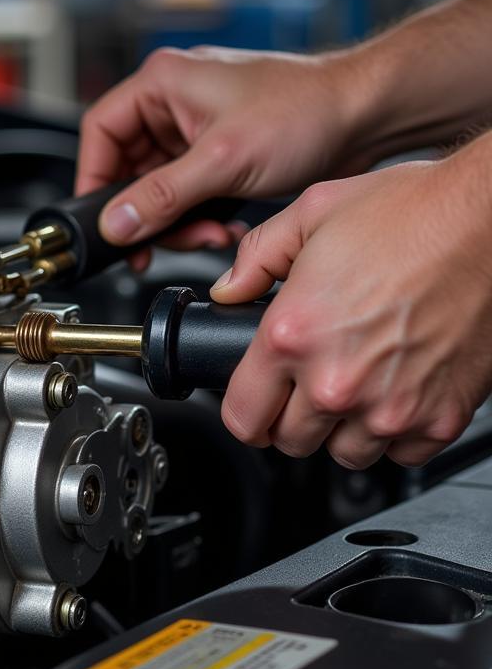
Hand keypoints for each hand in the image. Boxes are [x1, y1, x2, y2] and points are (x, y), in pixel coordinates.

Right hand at [76, 46, 374, 267]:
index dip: (95, 178)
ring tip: (209, 234)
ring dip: (177, 221)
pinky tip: (223, 225)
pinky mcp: (216, 154)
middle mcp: (173, 103)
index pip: (101, 132)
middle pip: (128, 169)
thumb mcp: (222, 160)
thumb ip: (162, 196)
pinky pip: (186, 194)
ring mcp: (195, 130)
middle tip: (160, 242)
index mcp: (163, 83)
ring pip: (158, 188)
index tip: (104, 219)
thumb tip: (116, 223)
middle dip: (148, 213)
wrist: (365, 115)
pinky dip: (198, 217)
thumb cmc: (306, 110)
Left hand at [212, 146, 491, 467]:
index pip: (242, 418)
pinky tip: (394, 389)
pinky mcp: (440, 418)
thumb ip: (256, 258)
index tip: (254, 401)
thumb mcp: (311, 214)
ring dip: (341, 428)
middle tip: (306, 382)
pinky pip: (399, 454)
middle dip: (290, 416)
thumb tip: (228, 291)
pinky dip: (393, 432)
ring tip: (355, 381)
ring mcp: (391, 407)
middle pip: (289, 442)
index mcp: (292, 335)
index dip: (243, 411)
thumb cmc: (413, 214)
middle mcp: (337, 381)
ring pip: (344, 454)